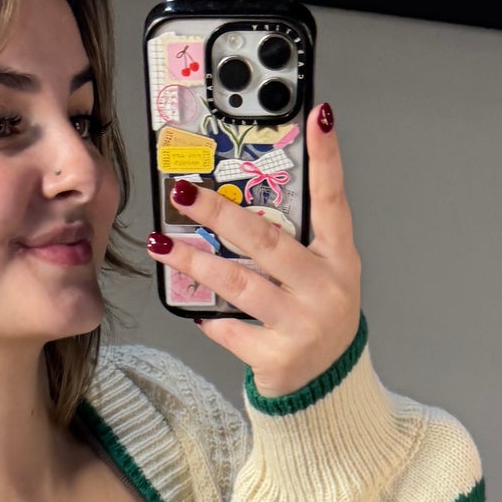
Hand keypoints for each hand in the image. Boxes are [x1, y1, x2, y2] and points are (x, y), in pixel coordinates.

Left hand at [145, 100, 361, 401]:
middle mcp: (324, 288)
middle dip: (220, 214)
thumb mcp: (319, 275)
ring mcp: (302, 324)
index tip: (317, 116)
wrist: (327, 386)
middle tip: (183, 192)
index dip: (327, 158)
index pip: (333, 201)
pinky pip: (229, 328)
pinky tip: (191, 307)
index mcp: (339, 259)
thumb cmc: (315, 317)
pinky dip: (208, 316)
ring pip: (238, 283)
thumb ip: (292, 243)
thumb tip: (235, 203)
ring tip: (162, 244)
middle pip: (266, 241)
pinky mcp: (277, 357)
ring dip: (195, 262)